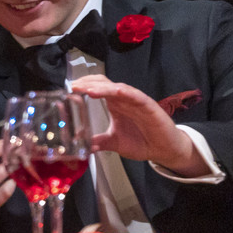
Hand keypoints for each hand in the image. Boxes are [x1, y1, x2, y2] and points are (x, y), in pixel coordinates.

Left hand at [69, 75, 207, 175]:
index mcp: (115, 105)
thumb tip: (81, 146)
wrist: (164, 150)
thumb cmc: (142, 142)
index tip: (68, 89)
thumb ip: (98, 142)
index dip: (83, 86)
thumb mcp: (114, 143)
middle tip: (73, 86)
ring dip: (101, 87)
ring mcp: (136, 101)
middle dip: (88, 83)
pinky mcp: (149, 106)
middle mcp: (124, 100)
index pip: (97, 89)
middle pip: (104, 84)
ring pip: (118, 87)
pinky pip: (136, 95)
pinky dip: (124, 92)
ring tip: (86, 89)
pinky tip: (114, 91)